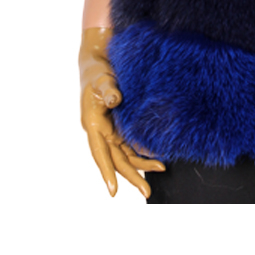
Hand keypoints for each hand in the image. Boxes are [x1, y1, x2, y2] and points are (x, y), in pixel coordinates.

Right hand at [79, 26, 165, 197]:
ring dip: (142, 164)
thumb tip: (115, 99)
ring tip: (161, 168)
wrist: (100, 62)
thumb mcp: (101, 79)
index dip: (106, 172)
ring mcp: (112, 130)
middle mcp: (102, 132)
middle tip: (147, 191)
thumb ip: (107, 89)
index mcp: (93, 125)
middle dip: (132, 176)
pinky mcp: (121, 126)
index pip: (100, 154)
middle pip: (117, 160)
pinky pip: (132, 144)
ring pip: (126, 154)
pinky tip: (157, 156)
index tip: (113, 190)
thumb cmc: (97, 72)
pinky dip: (143, 151)